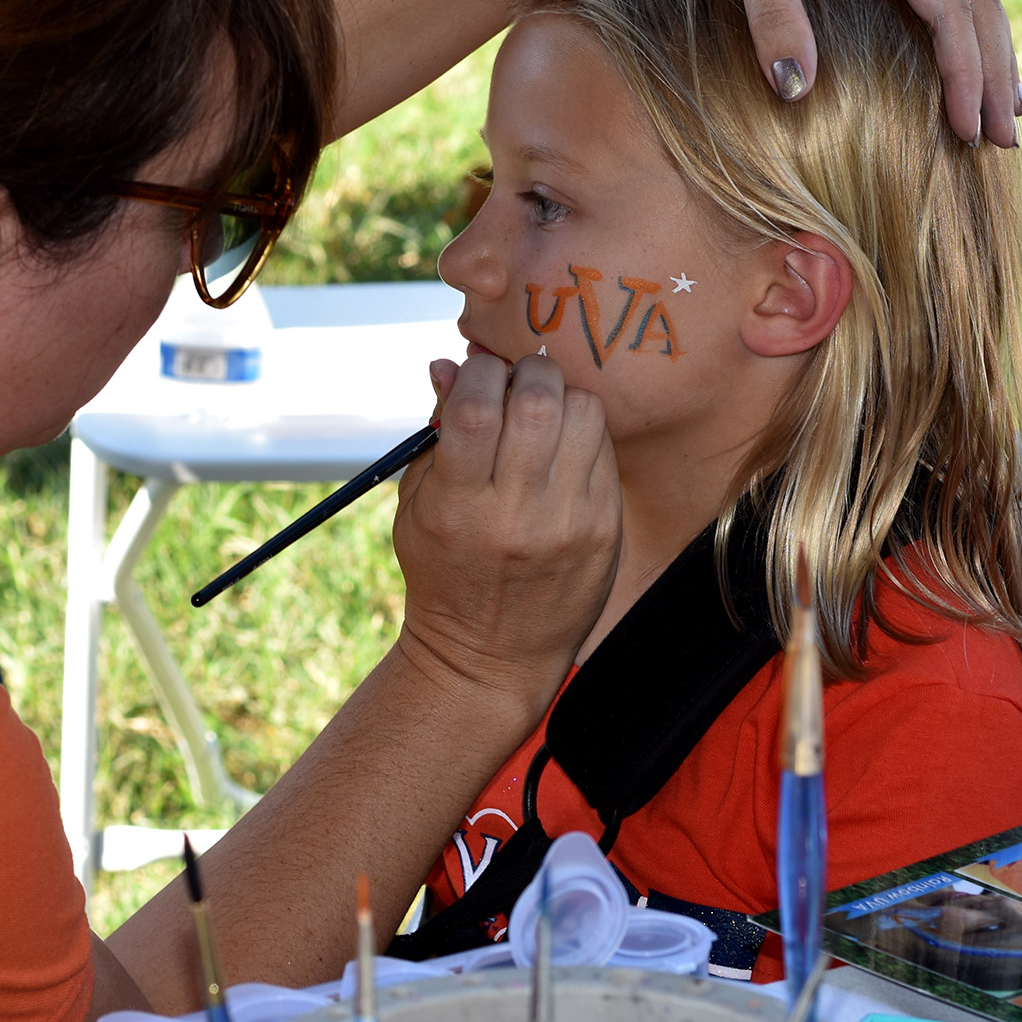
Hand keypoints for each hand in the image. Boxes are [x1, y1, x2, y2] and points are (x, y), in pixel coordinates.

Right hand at [391, 351, 620, 710]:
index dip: (480, 371)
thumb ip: (436, 433)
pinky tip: (563, 445)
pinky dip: (584, 432)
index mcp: (459, 506)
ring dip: (562, 397)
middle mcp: (518, 514)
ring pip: (584, 417)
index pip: (477, 408)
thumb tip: (450, 364)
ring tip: (543, 410)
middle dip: (528, 373)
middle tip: (518, 379)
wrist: (491, 656)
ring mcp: (569, 523)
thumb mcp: (417, 506)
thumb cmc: (444, 571)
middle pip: (539, 404)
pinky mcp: (605, 529)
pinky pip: (605, 450)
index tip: (478, 370)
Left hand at [581, 0, 1021, 147]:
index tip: (967, 128)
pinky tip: (970, 56)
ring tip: (1007, 109)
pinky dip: (963, 17)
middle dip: (994, 67)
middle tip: (1005, 137)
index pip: (949, 2)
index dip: (963, 69)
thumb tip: (795, 90)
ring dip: (989, 45)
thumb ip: (775, 17)